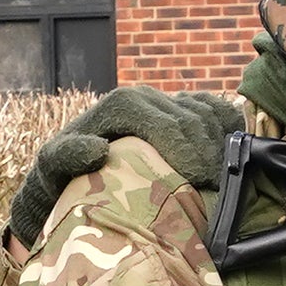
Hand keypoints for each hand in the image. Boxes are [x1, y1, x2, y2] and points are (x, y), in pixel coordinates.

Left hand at [4, 87, 247, 247]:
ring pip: (205, 113)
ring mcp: (164, 101)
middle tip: (219, 188)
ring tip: (225, 180)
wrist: (67, 169)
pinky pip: (212, 108)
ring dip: (220, 144)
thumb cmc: (59, 174)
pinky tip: (234, 149)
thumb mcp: (51, 165)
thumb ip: (66, 155)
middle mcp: (145, 96)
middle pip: (190, 119)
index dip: (185, 148)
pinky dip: (228, 124)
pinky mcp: (177, 109)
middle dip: (208, 153)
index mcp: (122, 104)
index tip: (199, 178)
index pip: (165, 122)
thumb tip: (97, 148)